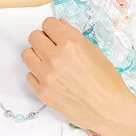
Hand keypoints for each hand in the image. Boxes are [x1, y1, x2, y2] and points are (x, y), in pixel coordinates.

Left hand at [21, 15, 135, 134]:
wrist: (109, 110)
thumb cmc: (107, 82)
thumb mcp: (95, 52)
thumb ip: (74, 37)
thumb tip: (61, 25)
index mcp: (71, 44)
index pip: (48, 24)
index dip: (53, 28)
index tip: (57, 34)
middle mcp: (56, 58)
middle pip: (34, 37)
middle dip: (44, 39)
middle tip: (53, 48)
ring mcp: (47, 76)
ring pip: (26, 54)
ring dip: (37, 55)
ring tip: (49, 63)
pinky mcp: (42, 92)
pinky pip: (29, 75)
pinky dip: (37, 75)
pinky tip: (51, 78)